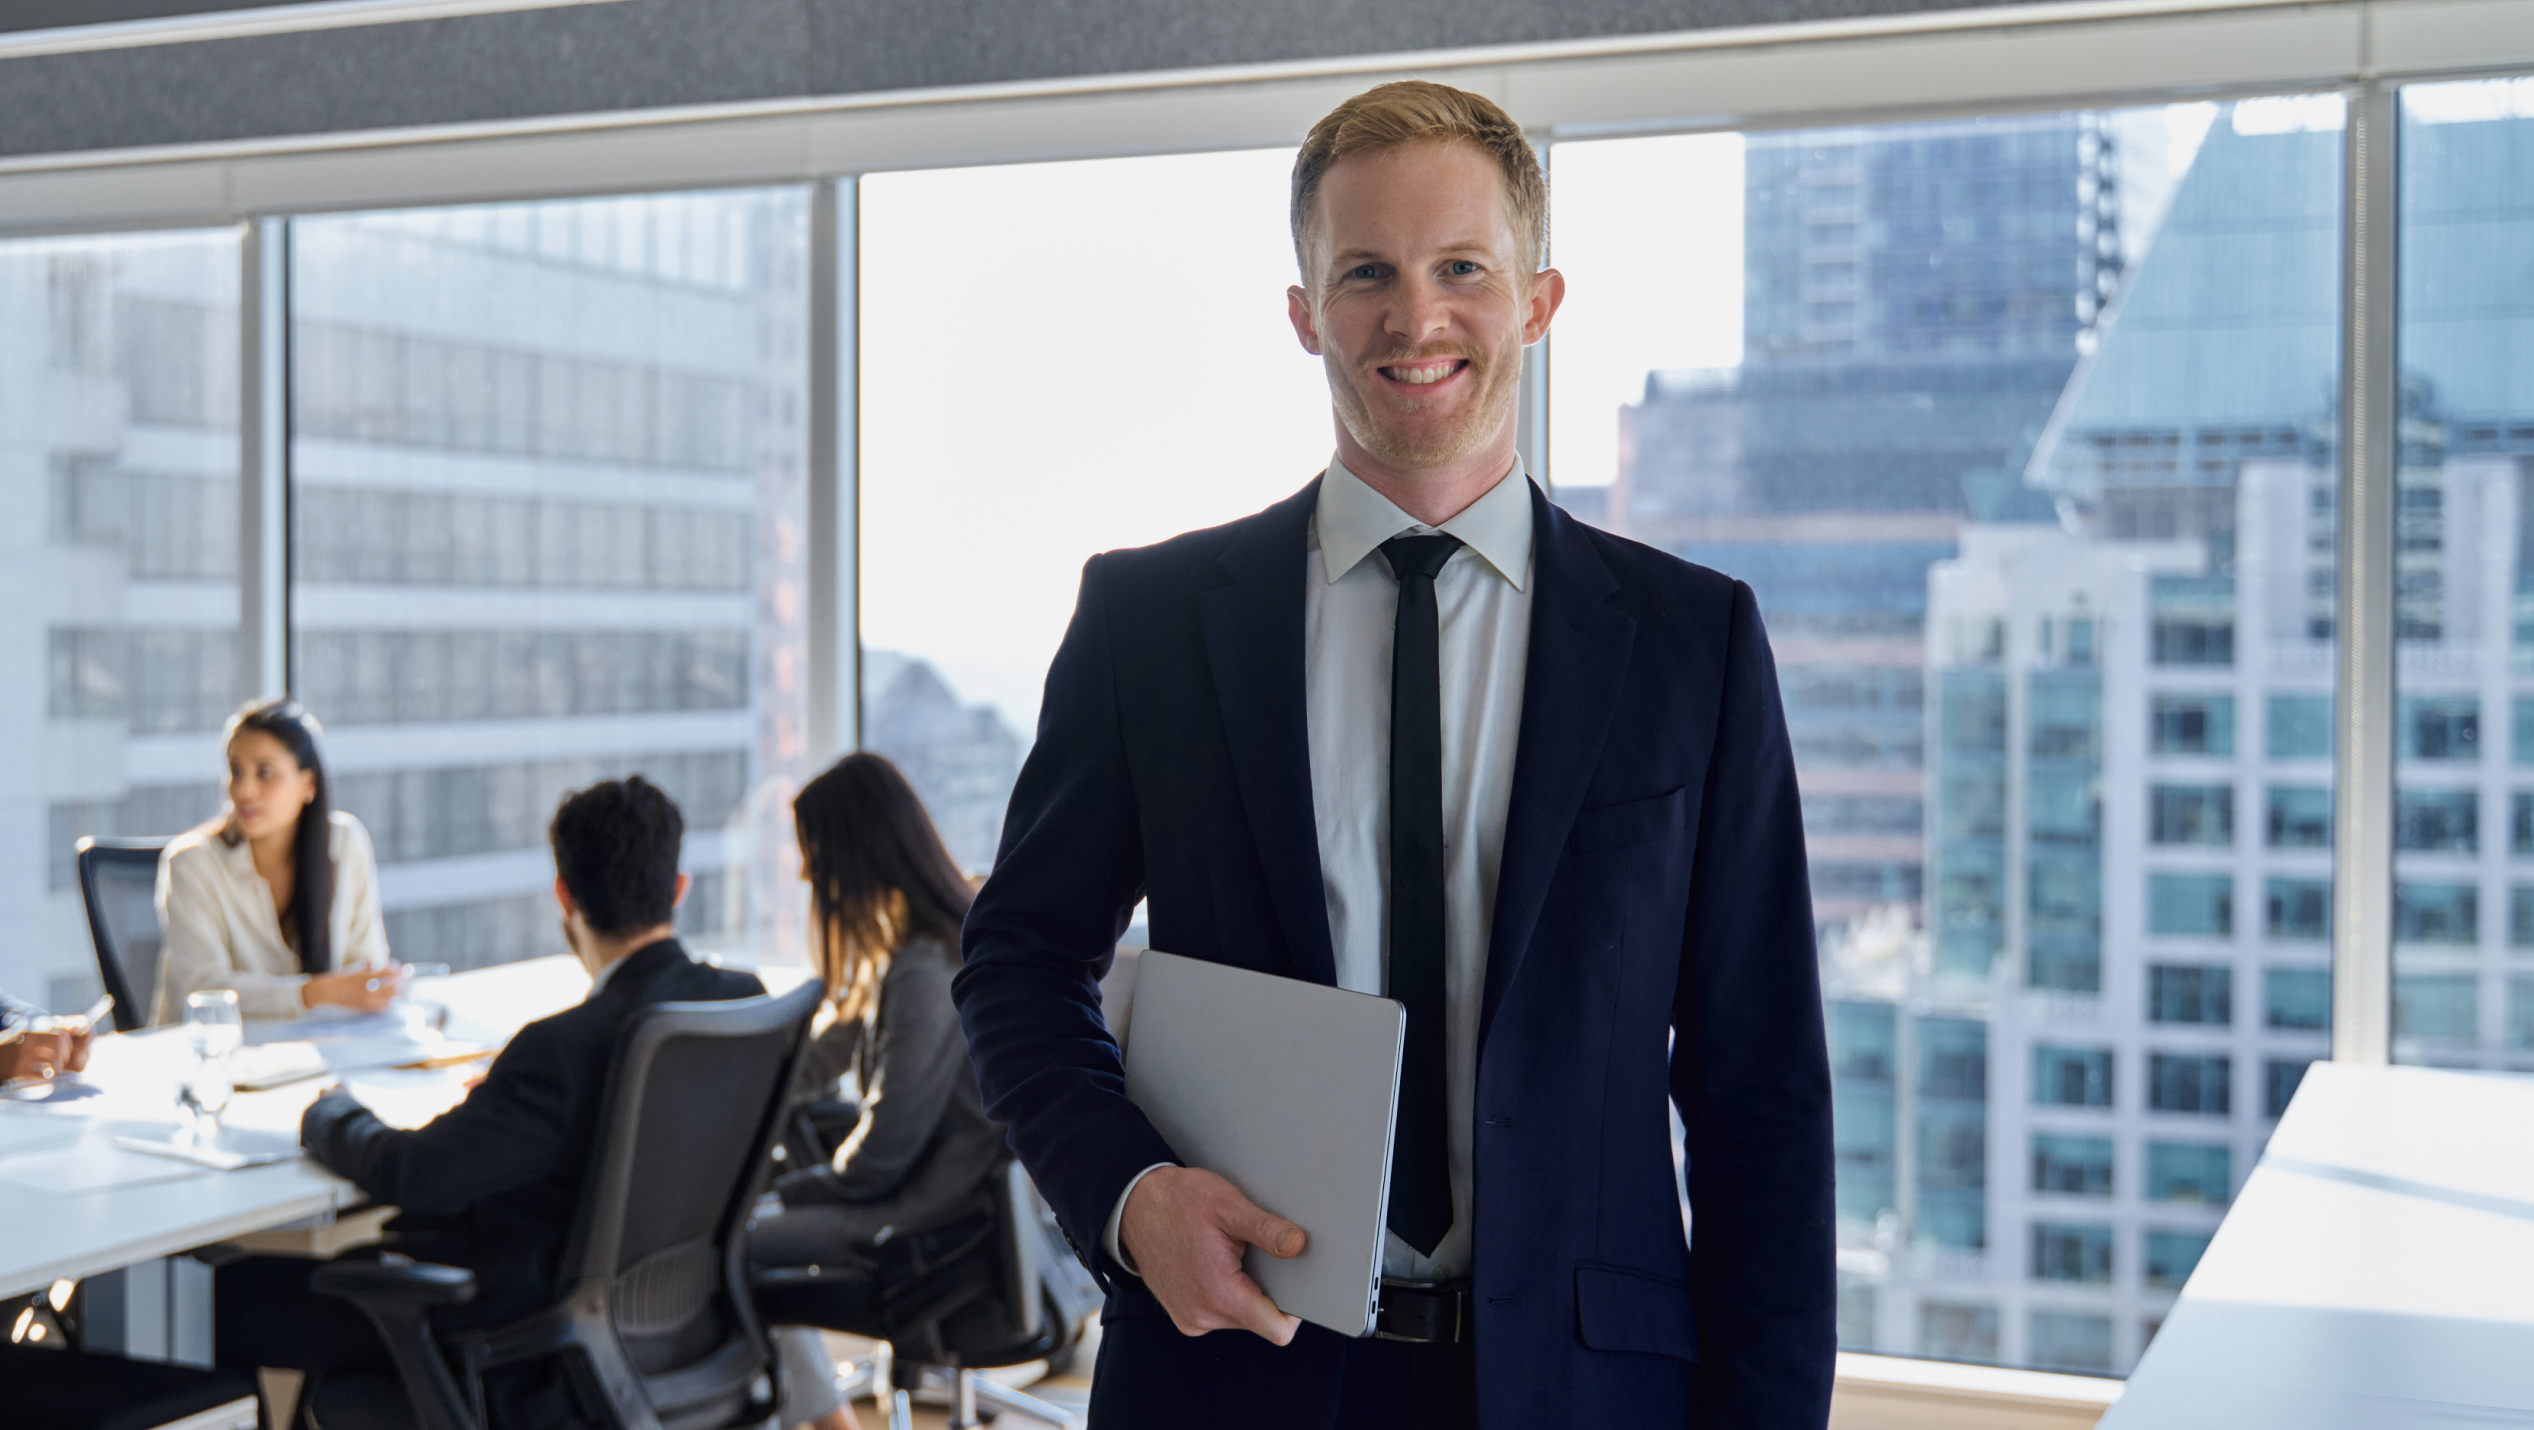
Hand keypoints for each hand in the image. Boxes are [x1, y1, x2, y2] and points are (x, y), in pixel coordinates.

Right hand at [0, 1028, 82, 1081]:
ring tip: (56, 1068)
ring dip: (59, 1065)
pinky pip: (43, 1073)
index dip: (68, 1040)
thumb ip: (46, 1031)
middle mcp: (27, 1041)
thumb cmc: (11, 1046)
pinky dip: (48, 1075)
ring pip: (54, 1060)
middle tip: (64, 1059)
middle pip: (59, 1045)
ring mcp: (23, 1056)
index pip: (59, 1032)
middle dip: (66, 1053)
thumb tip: (72, 1030)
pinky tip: (46, 1074)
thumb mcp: (26, 1034)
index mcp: (30, 1030)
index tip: (68, 1046)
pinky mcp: (19, 1070)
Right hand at [303, 967, 400, 1012]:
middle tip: (407, 981)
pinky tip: (389, 1000)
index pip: (389, 973)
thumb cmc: (343, 978)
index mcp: (367, 975)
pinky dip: (388, 1002)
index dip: (399, 972)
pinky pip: (382, 1006)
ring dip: (397, 993)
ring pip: (390, 997)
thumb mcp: (358, 968)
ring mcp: (368, 999)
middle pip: (394, 986)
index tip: (405, 970)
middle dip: (402, 983)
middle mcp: (369, 987)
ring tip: (400, 989)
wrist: (329, 991)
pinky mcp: (365, 1007)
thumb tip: (388, 965)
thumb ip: (372, 967)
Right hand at [1119, 1166, 1306, 1343]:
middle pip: (1259, 1321)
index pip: (1276, 1329)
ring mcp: (1191, 1319)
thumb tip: (1298, 1245)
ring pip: (1240, 1317)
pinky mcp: (1184, 1315)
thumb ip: (1267, 1230)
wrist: (1133, 1206)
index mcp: (1218, 1294)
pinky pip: (1220, 1313)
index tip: (1297, 1285)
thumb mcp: (1229, 1206)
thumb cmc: (1177, 1201)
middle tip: (1255, 1254)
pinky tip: (1216, 1263)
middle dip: (1267, 1291)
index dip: (1295, 1310)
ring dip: (1245, 1290)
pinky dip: (1226, 1292)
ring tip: (1230, 1255)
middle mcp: (1203, 1316)